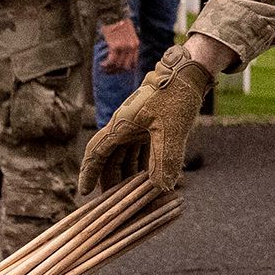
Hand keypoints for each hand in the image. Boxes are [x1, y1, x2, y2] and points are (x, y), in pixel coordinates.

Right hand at [80, 43, 217, 194]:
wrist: (190, 71)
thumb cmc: (176, 96)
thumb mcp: (171, 130)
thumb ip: (165, 160)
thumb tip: (160, 187)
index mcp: (121, 124)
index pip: (97, 152)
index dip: (89, 172)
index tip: (84, 192)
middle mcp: (126, 126)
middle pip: (112, 158)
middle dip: (113, 180)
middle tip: (116, 203)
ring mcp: (139, 126)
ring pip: (128, 156)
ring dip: (131, 175)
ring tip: (135, 196)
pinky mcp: (153, 125)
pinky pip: (144, 150)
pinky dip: (147, 165)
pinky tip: (154, 180)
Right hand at [99, 17, 140, 74]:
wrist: (114, 13)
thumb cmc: (119, 21)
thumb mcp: (128, 32)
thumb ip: (127, 42)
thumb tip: (121, 52)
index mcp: (136, 44)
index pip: (134, 63)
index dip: (126, 69)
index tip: (118, 70)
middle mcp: (132, 47)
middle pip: (126, 66)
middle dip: (117, 71)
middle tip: (109, 71)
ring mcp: (124, 47)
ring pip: (118, 65)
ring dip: (110, 69)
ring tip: (104, 69)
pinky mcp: (115, 46)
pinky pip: (111, 61)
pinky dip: (106, 65)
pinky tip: (102, 65)